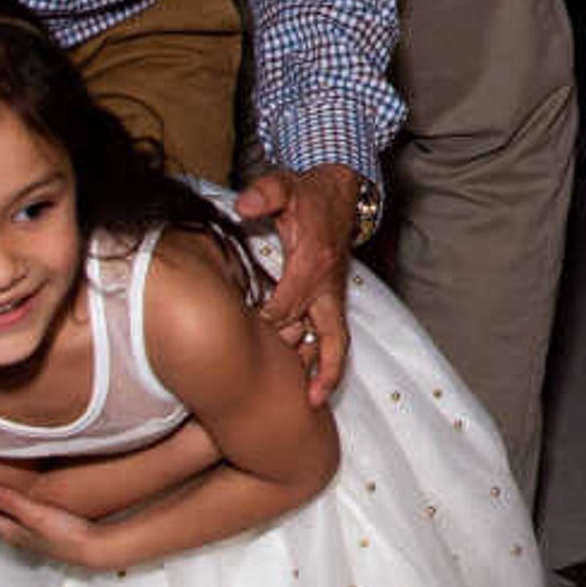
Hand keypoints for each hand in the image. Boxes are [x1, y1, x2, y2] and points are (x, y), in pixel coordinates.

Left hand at [0, 481, 130, 567]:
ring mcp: (36, 537)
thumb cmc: (66, 534)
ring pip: (10, 521)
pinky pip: (25, 521)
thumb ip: (11, 502)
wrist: (96, 549)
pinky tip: (27, 505)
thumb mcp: (36, 514)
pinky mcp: (49, 534)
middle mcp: (22, 536)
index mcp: (14, 532)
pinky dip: (18, 511)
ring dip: (1, 509)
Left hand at [231, 162, 360, 402]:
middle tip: (304, 397)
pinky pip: (333, 335)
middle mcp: (329, 285)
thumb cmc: (308, 194)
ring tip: (313, 401)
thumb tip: (244, 204)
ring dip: (326, 369)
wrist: (340, 191)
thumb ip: (265, 193)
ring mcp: (334, 294)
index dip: (269, 320)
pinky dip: (325, 358)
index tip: (249, 331)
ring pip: (335, 339)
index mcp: (314, 262)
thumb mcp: (284, 186)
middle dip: (315, 364)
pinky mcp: (333, 299)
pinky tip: (310, 381)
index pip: (290, 303)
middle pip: (327, 334)